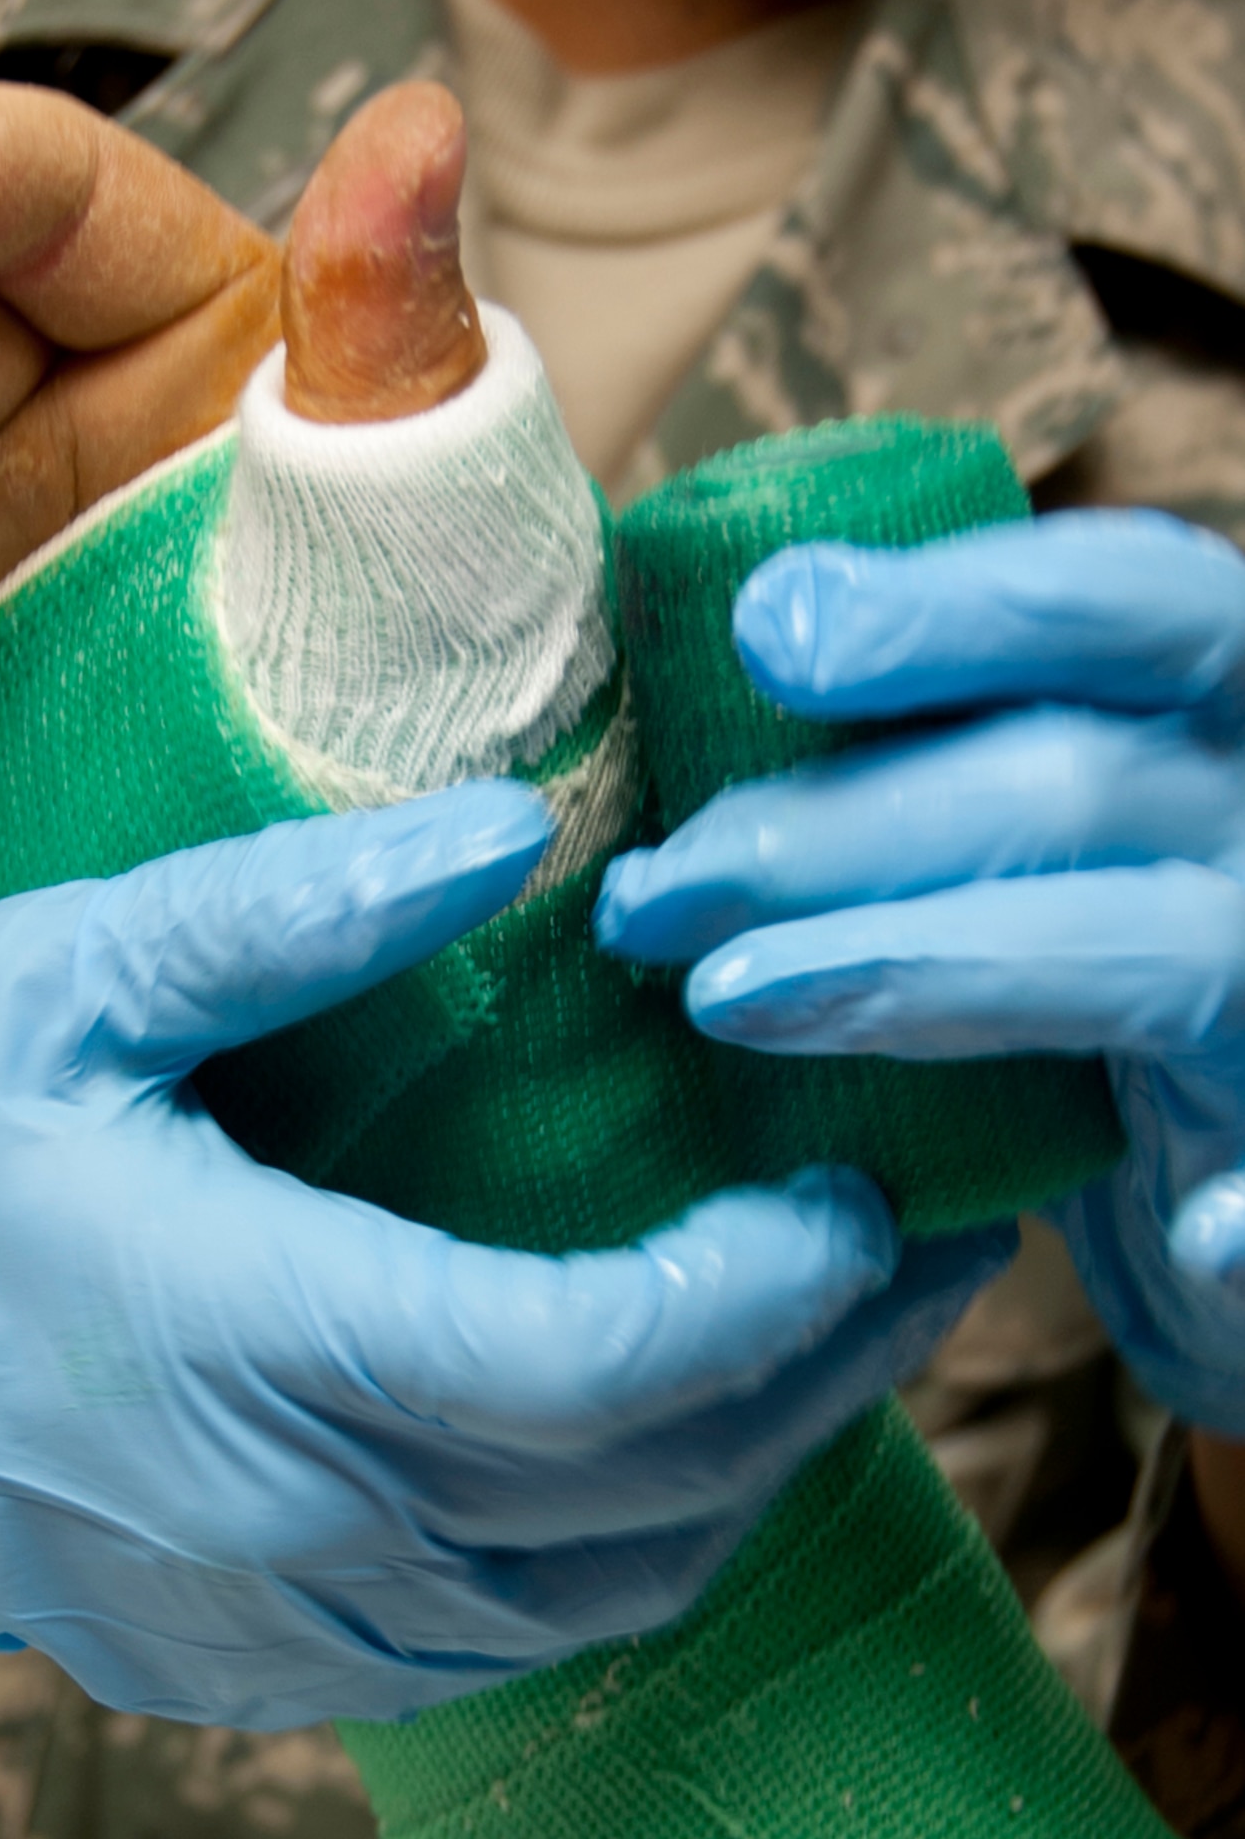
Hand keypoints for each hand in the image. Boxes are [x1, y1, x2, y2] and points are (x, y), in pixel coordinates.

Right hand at [0, 784, 992, 1727]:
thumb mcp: (61, 979)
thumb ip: (289, 911)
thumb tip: (504, 832)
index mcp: (247, 1336)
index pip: (589, 1365)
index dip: (765, 1289)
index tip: (855, 1187)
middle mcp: (293, 1518)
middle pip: (648, 1488)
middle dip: (822, 1365)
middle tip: (916, 1240)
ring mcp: (289, 1618)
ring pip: (610, 1585)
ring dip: (753, 1457)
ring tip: (827, 1321)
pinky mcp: (273, 1655)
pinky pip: (523, 1631)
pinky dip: (638, 1533)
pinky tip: (668, 1426)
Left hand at [595, 509, 1244, 1433]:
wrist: (1244, 1209)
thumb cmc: (1097, 990)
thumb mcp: (1031, 852)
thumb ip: (922, 789)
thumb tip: (675, 792)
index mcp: (1219, 718)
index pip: (1123, 603)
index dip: (949, 607)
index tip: (766, 627)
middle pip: (1079, 782)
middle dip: (841, 826)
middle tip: (653, 888)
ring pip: (1146, 949)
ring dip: (918, 971)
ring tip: (723, 1001)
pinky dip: (1244, 1212)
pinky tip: (1173, 1236)